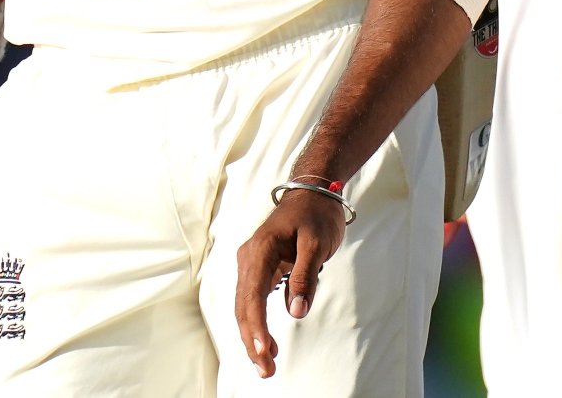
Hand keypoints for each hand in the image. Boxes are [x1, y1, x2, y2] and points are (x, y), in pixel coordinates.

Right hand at [233, 189, 348, 377]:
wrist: (314, 192)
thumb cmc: (317, 214)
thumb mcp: (317, 243)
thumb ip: (305, 276)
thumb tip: (296, 312)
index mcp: (261, 249)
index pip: (253, 294)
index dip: (256, 325)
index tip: (263, 350)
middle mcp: (249, 257)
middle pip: (244, 306)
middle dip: (252, 340)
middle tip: (266, 370)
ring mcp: (252, 263)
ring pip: (246, 306)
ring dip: (253, 335)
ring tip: (267, 364)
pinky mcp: (260, 268)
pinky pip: (253, 300)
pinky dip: (258, 323)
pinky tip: (268, 343)